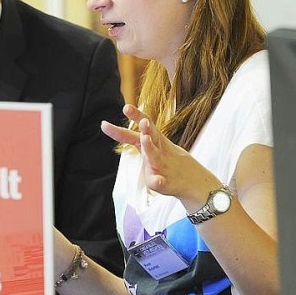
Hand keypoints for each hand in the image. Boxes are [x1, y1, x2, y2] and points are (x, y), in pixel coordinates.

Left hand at [101, 104, 216, 204]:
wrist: (192, 180)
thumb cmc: (166, 160)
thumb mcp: (149, 145)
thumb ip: (129, 135)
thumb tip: (103, 125)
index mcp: (151, 142)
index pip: (139, 128)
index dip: (130, 120)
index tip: (118, 112)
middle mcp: (157, 150)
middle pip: (151, 137)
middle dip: (146, 128)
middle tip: (143, 120)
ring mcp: (162, 165)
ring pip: (155, 156)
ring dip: (150, 147)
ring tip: (145, 138)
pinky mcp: (165, 182)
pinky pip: (161, 182)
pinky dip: (159, 181)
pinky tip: (158, 181)